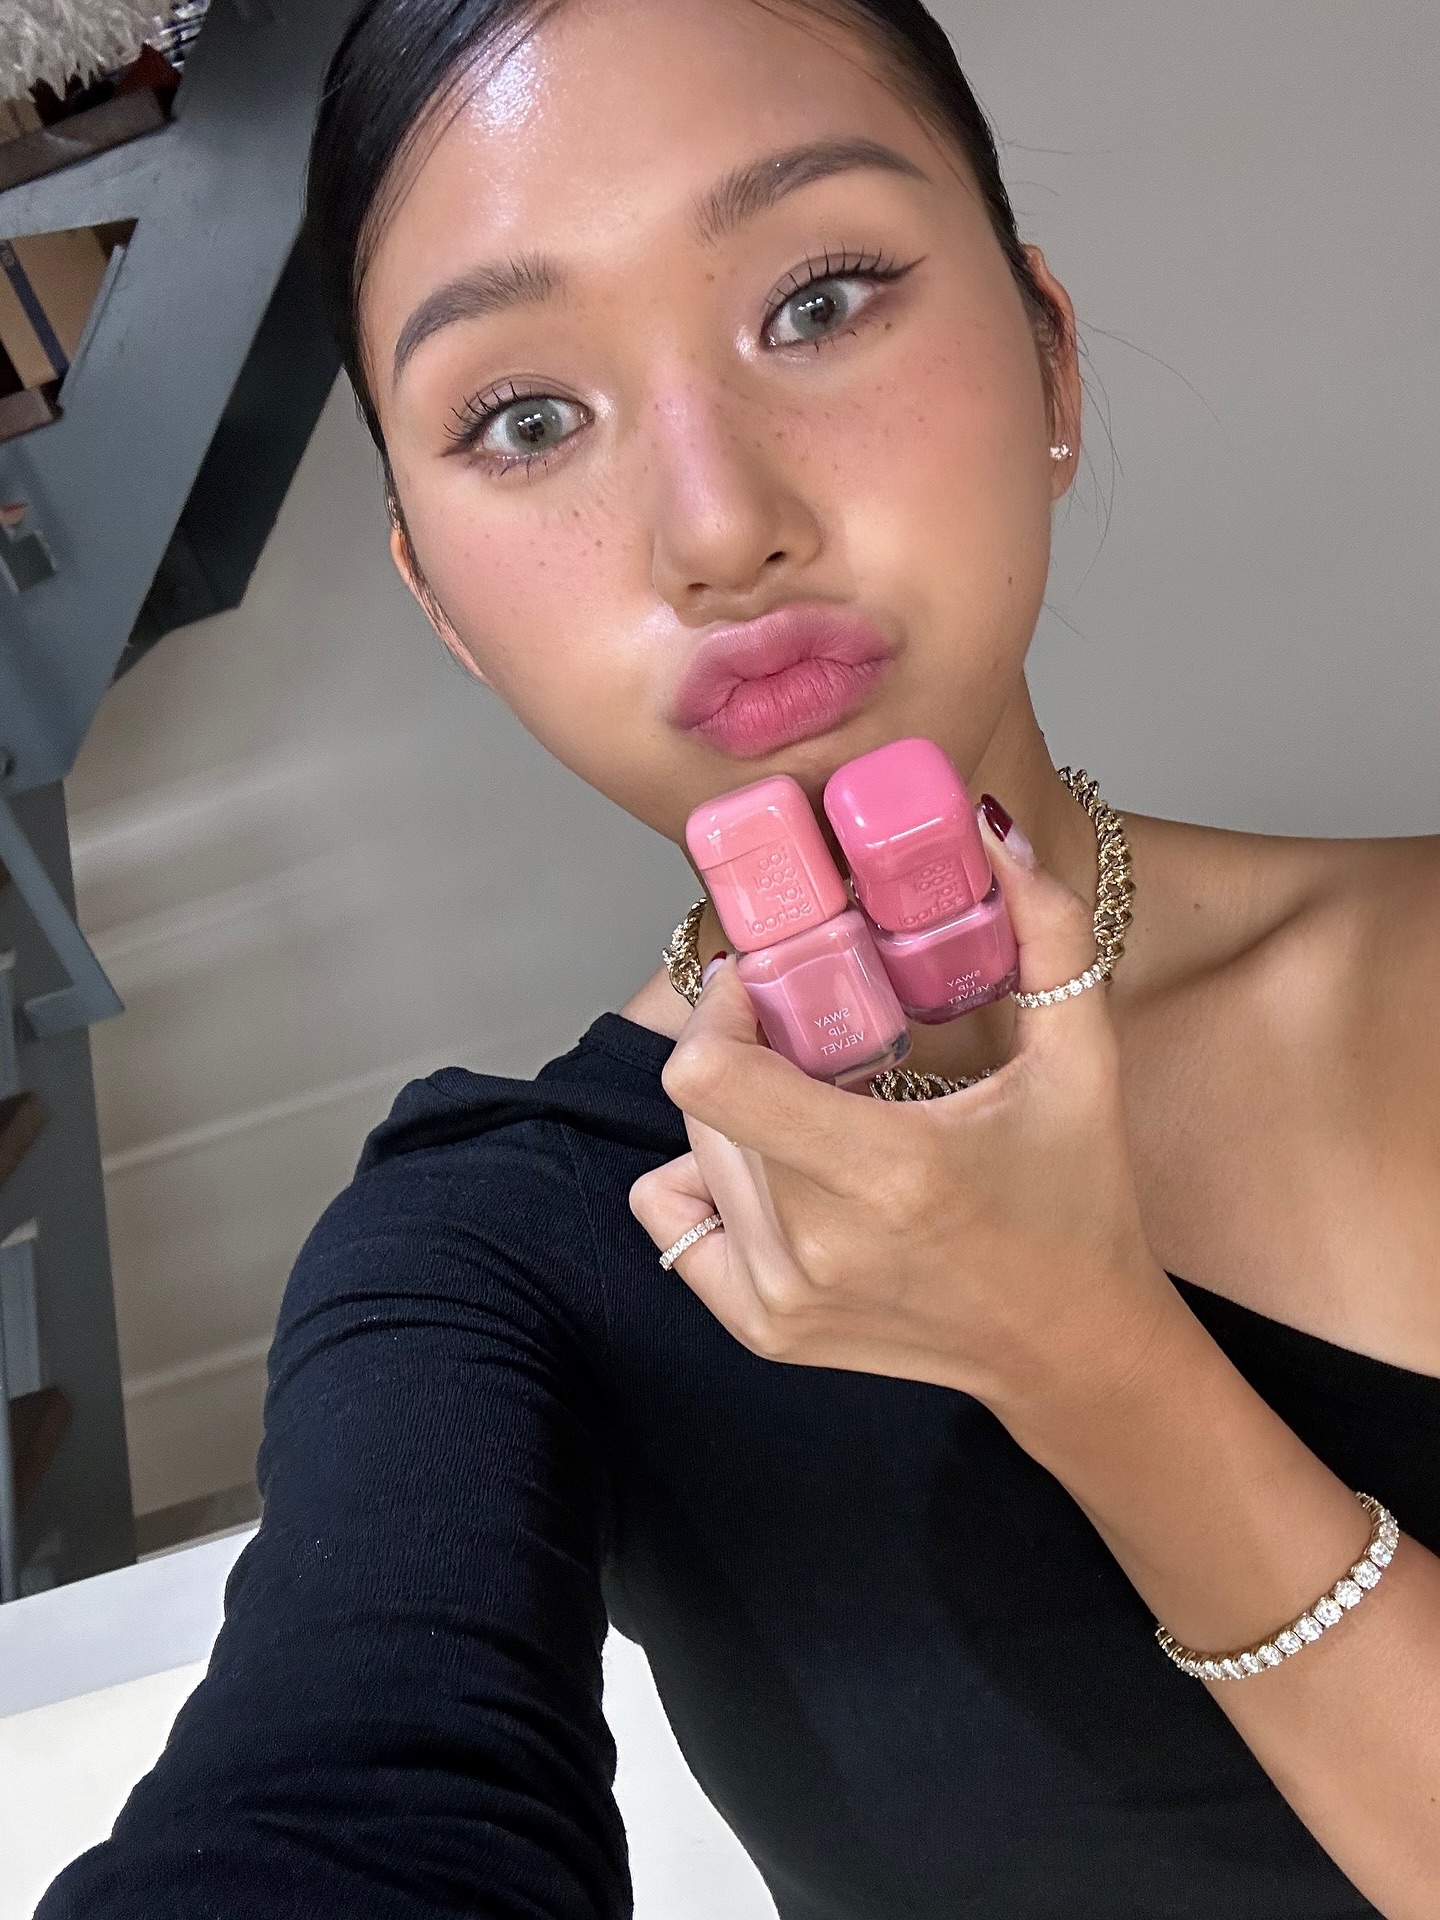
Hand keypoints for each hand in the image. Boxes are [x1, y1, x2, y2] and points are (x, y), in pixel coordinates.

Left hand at [630, 810, 1176, 1425]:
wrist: (1076, 1351)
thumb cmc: (1081, 1204)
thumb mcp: (1083, 1061)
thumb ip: (1047, 935)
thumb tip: (994, 832)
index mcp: (889, 1170)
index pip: (710, 1075)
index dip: (721, 1010)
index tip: (768, 988)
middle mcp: (819, 1243)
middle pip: (704, 1105)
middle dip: (748, 1055)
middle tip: (818, 1050)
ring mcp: (783, 1297)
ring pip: (692, 1157)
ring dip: (740, 1119)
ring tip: (825, 1121)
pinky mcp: (765, 1329)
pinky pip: (676, 1221)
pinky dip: (710, 1184)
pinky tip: (788, 1180)